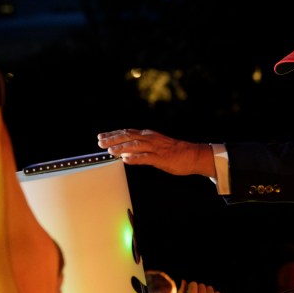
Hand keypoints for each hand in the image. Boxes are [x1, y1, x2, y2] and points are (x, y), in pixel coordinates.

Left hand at [96, 129, 214, 176]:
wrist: (193, 155)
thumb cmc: (174, 152)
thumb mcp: (155, 147)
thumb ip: (141, 149)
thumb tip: (125, 152)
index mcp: (148, 136)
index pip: (127, 133)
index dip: (113, 134)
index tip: (101, 136)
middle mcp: (150, 139)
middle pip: (128, 136)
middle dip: (113, 139)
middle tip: (100, 142)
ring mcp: (156, 148)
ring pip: (135, 145)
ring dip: (121, 147)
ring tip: (110, 151)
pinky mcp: (162, 158)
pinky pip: (146, 157)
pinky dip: (135, 158)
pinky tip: (126, 160)